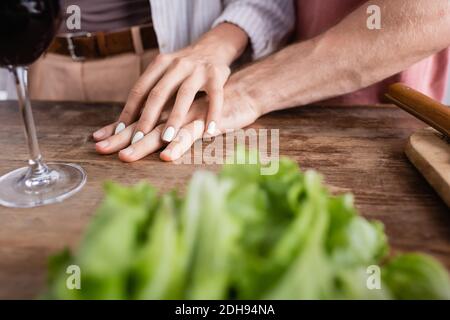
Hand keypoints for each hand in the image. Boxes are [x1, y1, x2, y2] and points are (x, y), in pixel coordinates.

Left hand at [93, 23, 247, 144]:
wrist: (214, 47)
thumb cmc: (184, 71)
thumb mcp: (164, 74)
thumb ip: (149, 93)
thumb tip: (122, 123)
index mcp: (159, 64)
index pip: (139, 90)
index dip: (128, 111)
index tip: (118, 133)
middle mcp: (176, 65)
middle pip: (158, 93)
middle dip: (147, 118)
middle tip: (137, 141)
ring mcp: (197, 69)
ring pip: (184, 95)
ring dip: (175, 118)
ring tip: (167, 139)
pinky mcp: (217, 75)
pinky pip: (215, 97)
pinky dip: (213, 114)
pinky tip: (209, 132)